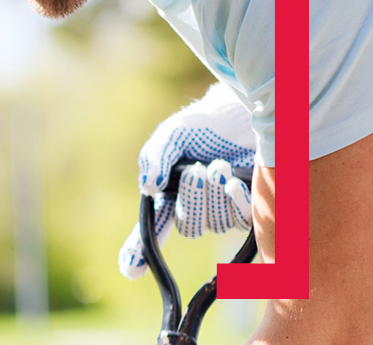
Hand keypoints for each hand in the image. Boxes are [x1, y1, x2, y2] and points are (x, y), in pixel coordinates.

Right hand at [117, 83, 256, 278]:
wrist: (245, 113)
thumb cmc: (204, 124)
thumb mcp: (172, 136)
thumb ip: (155, 158)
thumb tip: (148, 187)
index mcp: (169, 196)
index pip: (152, 229)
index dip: (138, 252)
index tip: (131, 270)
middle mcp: (194, 209)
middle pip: (189, 227)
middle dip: (192, 200)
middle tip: (196, 171)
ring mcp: (223, 211)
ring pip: (216, 224)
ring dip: (215, 196)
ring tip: (218, 165)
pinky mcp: (251, 208)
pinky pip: (242, 220)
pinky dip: (236, 203)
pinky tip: (233, 184)